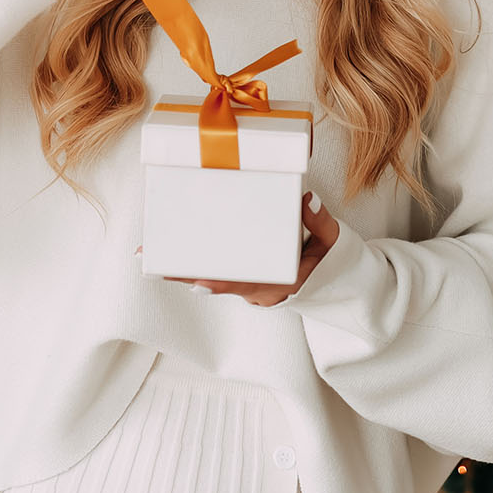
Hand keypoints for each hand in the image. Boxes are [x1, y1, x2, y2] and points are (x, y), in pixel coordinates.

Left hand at [139, 192, 339, 306]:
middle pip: (215, 283)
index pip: (242, 284)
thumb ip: (321, 222)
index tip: (193, 278)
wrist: (341, 287)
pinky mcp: (249, 285)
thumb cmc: (336, 262)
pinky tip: (176, 257)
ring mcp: (253, 291)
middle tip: (151, 260)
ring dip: (184, 270)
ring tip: (152, 256)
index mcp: (281, 285)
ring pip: (213, 281)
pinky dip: (198, 269)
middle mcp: (261, 293)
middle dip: (182, 273)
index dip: (216, 281)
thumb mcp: (335, 241)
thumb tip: (306, 199)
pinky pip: (220, 277)